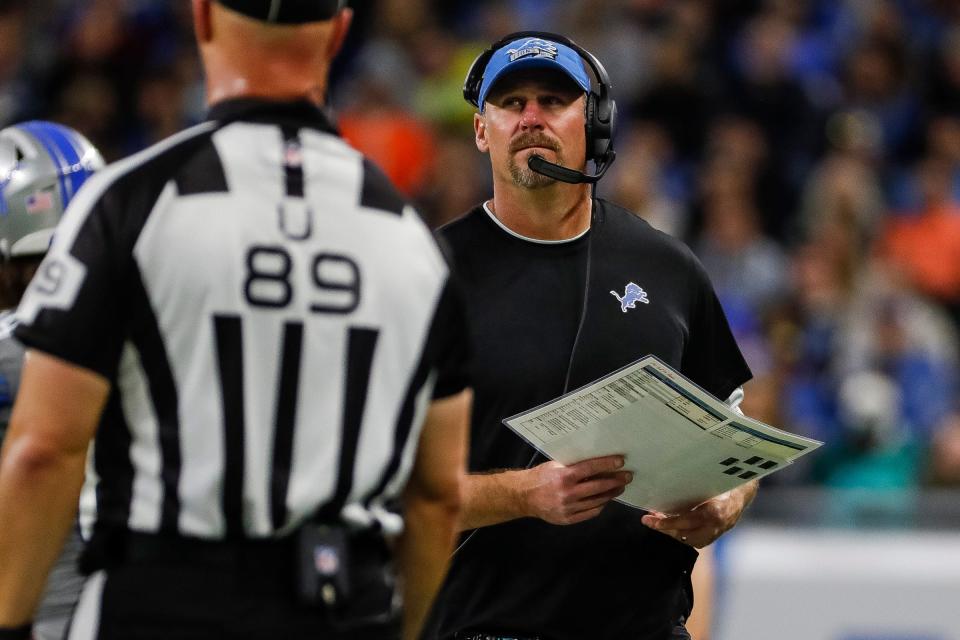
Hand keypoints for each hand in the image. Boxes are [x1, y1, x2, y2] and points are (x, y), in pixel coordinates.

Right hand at [522, 455, 631, 524]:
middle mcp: (568, 493)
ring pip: (597, 501)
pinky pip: (590, 512)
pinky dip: (600, 505)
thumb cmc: (541, 477)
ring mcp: (569, 508)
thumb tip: (596, 461)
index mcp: (564, 476)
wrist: (524, 496)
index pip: (591, 468)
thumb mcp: (555, 465)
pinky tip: (605, 499)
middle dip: (615, 480)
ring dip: (611, 493)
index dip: (607, 464)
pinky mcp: (568, 519)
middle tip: (627, 476)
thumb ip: (574, 465)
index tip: (621, 461)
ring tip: (619, 487)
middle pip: (598, 486)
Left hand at [640, 481, 756, 547]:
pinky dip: (684, 535)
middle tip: (648, 520)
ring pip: (691, 540)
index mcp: (715, 511)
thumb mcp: (709, 480)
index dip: (667, 522)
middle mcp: (717, 525)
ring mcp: (719, 532)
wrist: (744, 491)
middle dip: (665, 529)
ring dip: (673, 533)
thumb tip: (665, 483)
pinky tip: (672, 527)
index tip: (651, 518)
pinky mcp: (718, 535)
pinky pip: (698, 540)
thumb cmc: (725, 481)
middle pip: (686, 534)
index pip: (687, 521)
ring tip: (658, 523)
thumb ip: (691, 486)